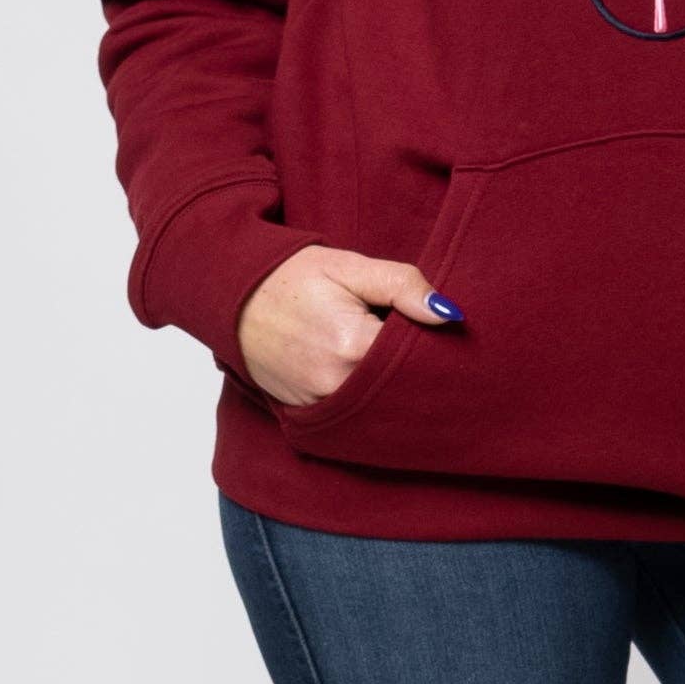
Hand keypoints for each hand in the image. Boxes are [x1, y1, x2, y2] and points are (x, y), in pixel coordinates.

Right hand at [237, 244, 460, 407]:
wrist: (234, 297)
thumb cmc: (293, 277)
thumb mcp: (350, 268)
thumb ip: (402, 286)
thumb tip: (449, 313)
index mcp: (353, 345)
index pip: (417, 359)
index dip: (432, 346)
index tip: (434, 335)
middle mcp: (337, 383)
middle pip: (399, 388)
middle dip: (415, 372)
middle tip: (421, 351)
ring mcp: (320, 403)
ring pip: (377, 406)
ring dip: (391, 389)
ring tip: (392, 362)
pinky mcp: (307, 413)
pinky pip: (351, 415)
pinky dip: (365, 402)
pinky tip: (371, 382)